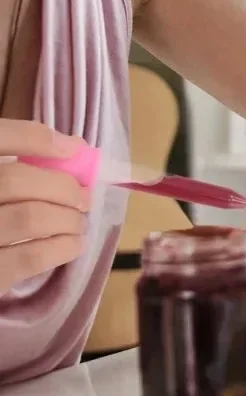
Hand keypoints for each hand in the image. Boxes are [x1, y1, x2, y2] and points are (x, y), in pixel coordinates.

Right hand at [0, 121, 87, 291]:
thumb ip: (12, 162)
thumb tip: (72, 146)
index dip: (35, 139)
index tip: (72, 149)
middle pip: (15, 180)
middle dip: (62, 186)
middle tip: (83, 197)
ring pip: (29, 217)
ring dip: (67, 217)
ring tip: (78, 222)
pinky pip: (29, 257)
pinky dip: (62, 247)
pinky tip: (73, 245)